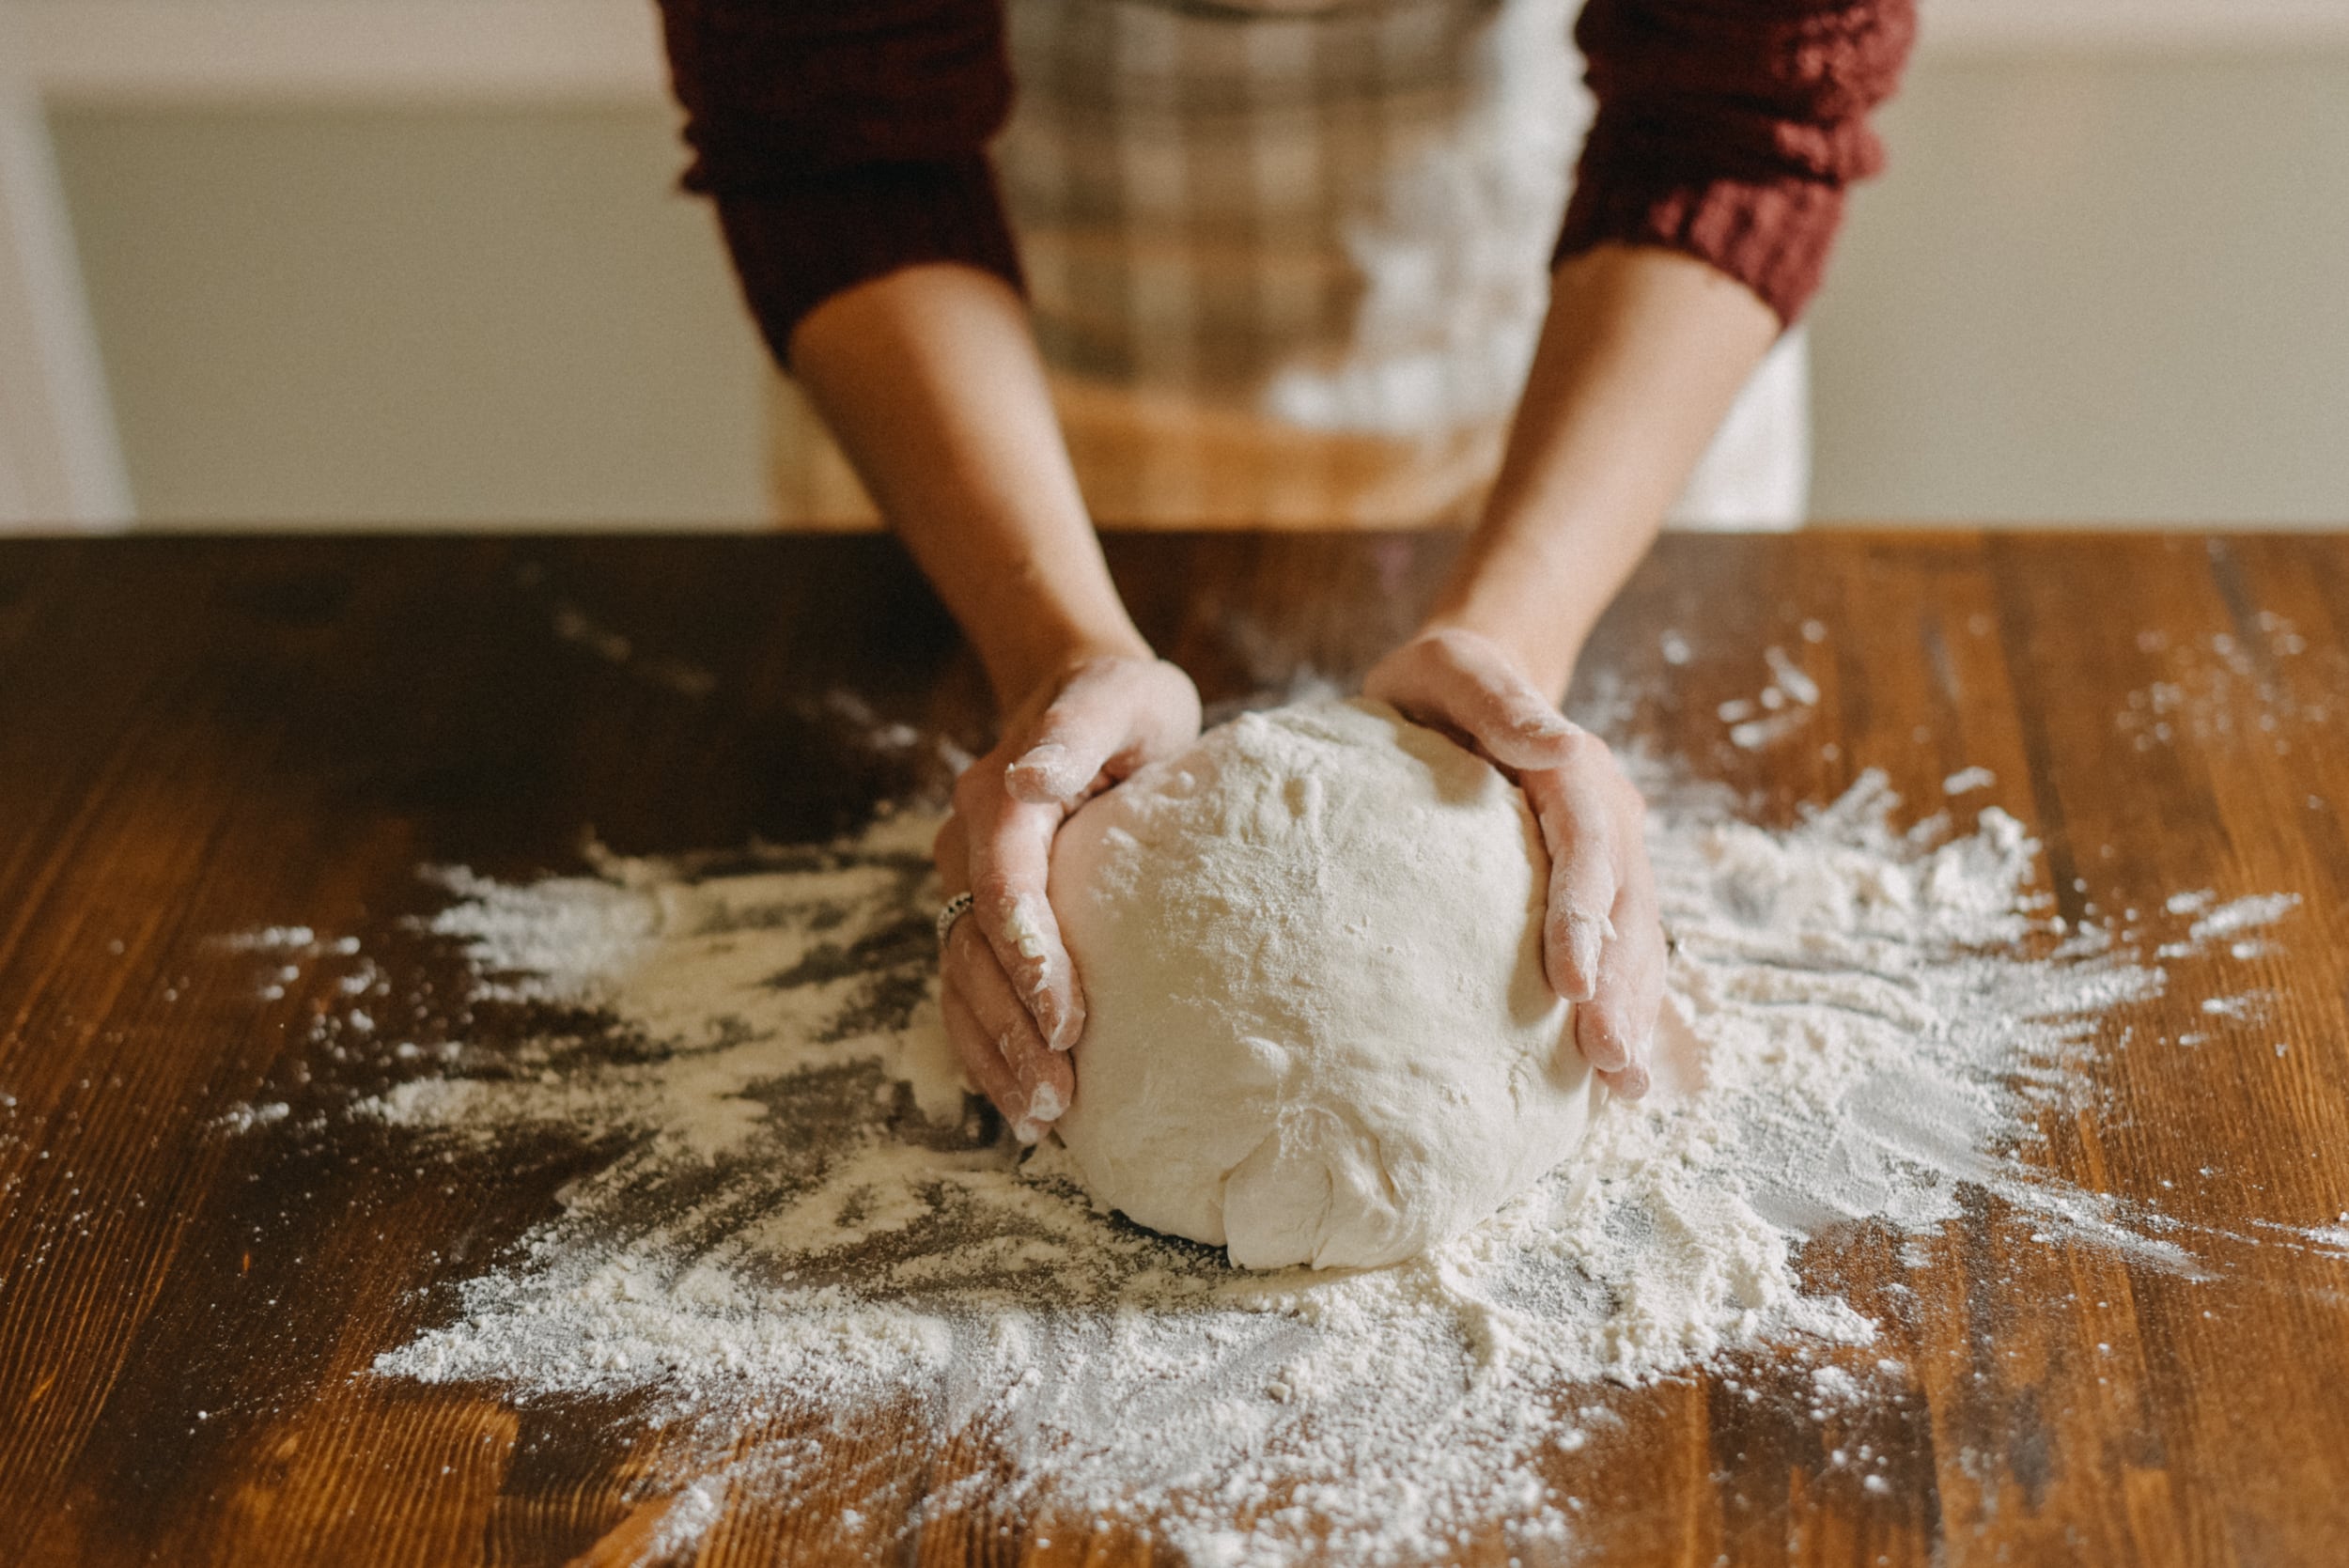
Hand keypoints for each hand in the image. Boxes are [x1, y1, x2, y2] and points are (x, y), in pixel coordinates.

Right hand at [935, 653, 1201, 1140]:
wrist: (1083, 701)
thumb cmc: (1120, 705)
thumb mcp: (1114, 699)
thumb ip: (1075, 733)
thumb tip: (1029, 776)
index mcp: (1000, 798)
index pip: (1002, 884)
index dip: (1027, 955)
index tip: (1067, 1018)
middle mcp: (967, 847)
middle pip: (973, 949)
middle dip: (1012, 1027)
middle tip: (1060, 1094)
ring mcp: (965, 886)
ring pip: (961, 982)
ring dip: (995, 1054)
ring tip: (1042, 1119)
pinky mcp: (981, 920)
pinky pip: (969, 992)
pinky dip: (988, 1051)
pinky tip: (1023, 1107)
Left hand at [1364, 628, 1660, 1097]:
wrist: (1466, 686)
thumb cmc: (1443, 683)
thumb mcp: (1453, 670)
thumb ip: (1501, 702)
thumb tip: (1558, 743)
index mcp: (1575, 770)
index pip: (1589, 844)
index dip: (1585, 914)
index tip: (1573, 979)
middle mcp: (1606, 818)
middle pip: (1626, 907)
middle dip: (1621, 989)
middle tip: (1611, 1062)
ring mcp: (1606, 857)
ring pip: (1634, 940)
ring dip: (1634, 1011)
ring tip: (1626, 1085)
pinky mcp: (1588, 890)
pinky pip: (1617, 952)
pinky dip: (1622, 1008)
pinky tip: (1612, 1074)